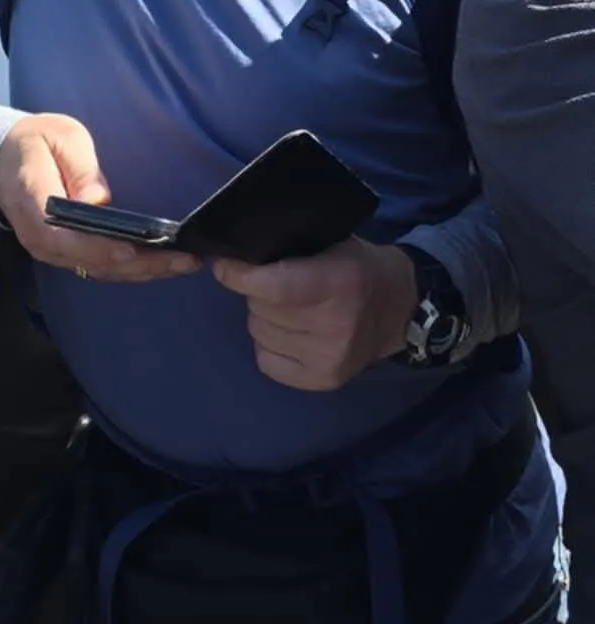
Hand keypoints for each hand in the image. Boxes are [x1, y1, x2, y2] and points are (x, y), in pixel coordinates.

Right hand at [0, 113, 199, 284]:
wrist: (4, 161)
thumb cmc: (35, 142)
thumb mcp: (58, 137)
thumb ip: (79, 167)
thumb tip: (98, 200)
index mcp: (32, 202)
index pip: (64, 236)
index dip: (98, 247)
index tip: (133, 248)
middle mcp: (40, 237)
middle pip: (90, 261)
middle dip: (140, 265)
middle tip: (184, 259)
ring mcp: (52, 251)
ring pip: (99, 270)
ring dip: (143, 271)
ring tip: (185, 262)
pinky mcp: (66, 254)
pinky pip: (100, 267)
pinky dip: (133, 269)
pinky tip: (163, 263)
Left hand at [213, 240, 417, 390]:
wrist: (400, 309)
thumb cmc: (357, 266)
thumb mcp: (332, 242)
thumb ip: (289, 248)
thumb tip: (237, 254)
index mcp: (339, 281)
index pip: (276, 287)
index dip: (241, 277)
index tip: (224, 266)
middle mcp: (336, 324)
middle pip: (261, 309)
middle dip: (256, 292)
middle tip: (277, 283)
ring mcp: (330, 357)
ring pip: (259, 334)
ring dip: (264, 318)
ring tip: (289, 308)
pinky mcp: (324, 381)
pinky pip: (266, 361)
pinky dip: (270, 345)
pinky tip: (291, 333)